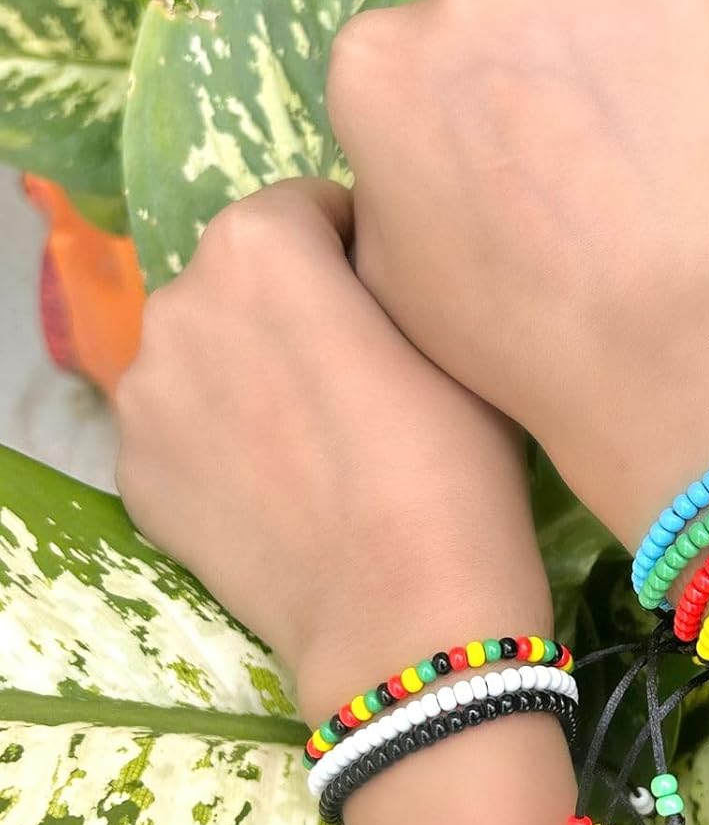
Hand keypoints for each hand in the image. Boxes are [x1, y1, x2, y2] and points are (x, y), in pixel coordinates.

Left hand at [115, 179, 550, 721]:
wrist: (408, 617)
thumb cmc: (456, 462)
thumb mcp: (452, 332)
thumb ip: (391, 267)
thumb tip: (365, 260)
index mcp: (258, 246)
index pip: (306, 207)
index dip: (357, 247)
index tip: (389, 304)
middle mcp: (178, 304)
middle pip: (238, 280)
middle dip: (288, 307)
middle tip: (353, 377)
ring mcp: (143, 399)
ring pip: (202, 356)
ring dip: (245, 372)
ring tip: (313, 442)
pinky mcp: (135, 479)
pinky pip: (182, 431)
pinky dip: (218, 445)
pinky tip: (277, 492)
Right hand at [326, 0, 708, 547]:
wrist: (661, 344)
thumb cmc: (506, 331)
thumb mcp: (382, 274)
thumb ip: (379, 180)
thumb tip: (415, 148)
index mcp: (371, 61)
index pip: (397, 72)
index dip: (439, 129)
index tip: (479, 184)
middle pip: (477, 27)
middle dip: (505, 84)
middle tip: (555, 177)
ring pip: (565, 15)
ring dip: (581, 68)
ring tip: (621, 166)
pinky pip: (652, 16)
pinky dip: (661, 63)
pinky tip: (672, 141)